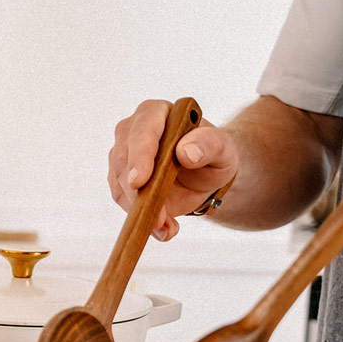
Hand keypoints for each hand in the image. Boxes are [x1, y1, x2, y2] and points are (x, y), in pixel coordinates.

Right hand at [108, 99, 240, 239]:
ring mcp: (123, 155)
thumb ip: (209, 145)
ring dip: (140, 210)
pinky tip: (162, 227)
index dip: (139, 156)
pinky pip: (123, 201)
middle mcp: (132, 130)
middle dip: (138, 194)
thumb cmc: (213, 155)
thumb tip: (186, 152)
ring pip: (119, 185)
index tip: (139, 182)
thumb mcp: (222, 149)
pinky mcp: (120, 180)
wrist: (204, 174)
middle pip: (123, 161)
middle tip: (159, 220)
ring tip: (167, 228)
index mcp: (156, 113)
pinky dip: (140, 217)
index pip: (142, 131)